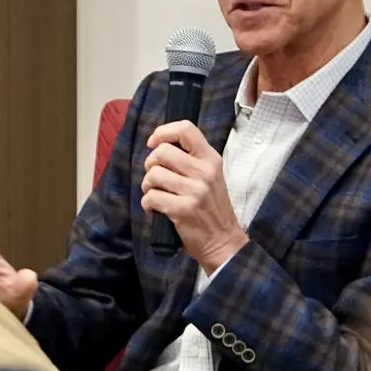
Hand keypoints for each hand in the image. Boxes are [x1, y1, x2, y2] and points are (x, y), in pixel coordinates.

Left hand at [141, 121, 248, 271]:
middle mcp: (204, 171)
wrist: (223, 242)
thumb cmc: (212, 208)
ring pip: (153, 174)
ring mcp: (194, 191)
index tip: (153, 143)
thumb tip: (158, 146)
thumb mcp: (211, 177)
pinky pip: (150, 197)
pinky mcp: (182, 209)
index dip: (163, 132)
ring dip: (147, 186)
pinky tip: (156, 210)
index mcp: (211, 159)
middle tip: (155, 178)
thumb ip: (191, 160)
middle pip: (162, 151)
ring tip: (156, 195)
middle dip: (150, 164)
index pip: (186, 129)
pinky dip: (147, 204)